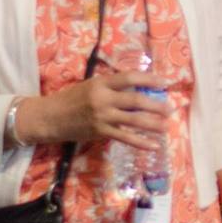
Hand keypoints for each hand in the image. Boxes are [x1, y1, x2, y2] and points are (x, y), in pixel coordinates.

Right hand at [20, 72, 170, 155]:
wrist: (50, 117)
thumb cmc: (73, 99)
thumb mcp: (92, 85)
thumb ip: (113, 87)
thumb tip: (140, 88)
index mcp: (102, 83)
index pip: (130, 77)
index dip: (149, 79)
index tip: (164, 83)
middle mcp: (103, 98)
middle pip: (136, 100)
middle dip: (156, 105)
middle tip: (171, 108)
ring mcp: (102, 116)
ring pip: (133, 120)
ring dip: (153, 124)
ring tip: (167, 126)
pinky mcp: (100, 132)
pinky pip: (125, 137)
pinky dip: (140, 142)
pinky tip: (154, 145)